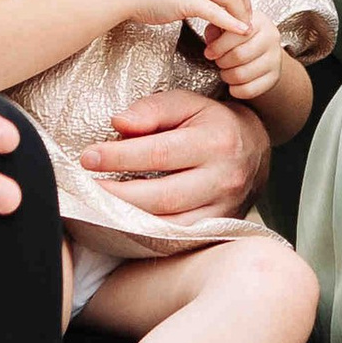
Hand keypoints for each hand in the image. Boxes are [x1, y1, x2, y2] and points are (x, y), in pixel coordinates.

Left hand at [80, 86, 267, 219]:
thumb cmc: (211, 122)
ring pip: (170, 224)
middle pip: (163, 196)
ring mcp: (224, 209)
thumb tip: (118, 123)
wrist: (254, 150)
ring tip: (98, 206)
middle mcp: (225, 178)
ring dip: (128, 219)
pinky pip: (177, 239)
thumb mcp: (187, 103)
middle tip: (87, 187)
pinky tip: (122, 222)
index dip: (119, 157)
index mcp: (217, 140)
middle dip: (118, 194)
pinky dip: (147, 234)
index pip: (159, 152)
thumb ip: (152, 109)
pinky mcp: (218, 228)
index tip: (87, 158)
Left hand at [201, 12, 284, 103]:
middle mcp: (270, 38)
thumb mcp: (228, 25)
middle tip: (218, 61)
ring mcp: (275, 59)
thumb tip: (212, 38)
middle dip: (222, 62)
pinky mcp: (274, 77)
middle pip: (239, 56)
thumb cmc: (240, 36)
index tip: (209, 52)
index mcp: (258, 22)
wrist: (261, 47)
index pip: (237, 34)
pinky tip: (233, 83)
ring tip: (225, 71)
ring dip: (227, 76)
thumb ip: (217, 27)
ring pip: (242, 75)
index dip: (218, 46)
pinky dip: (236, 90)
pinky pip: (250, 90)